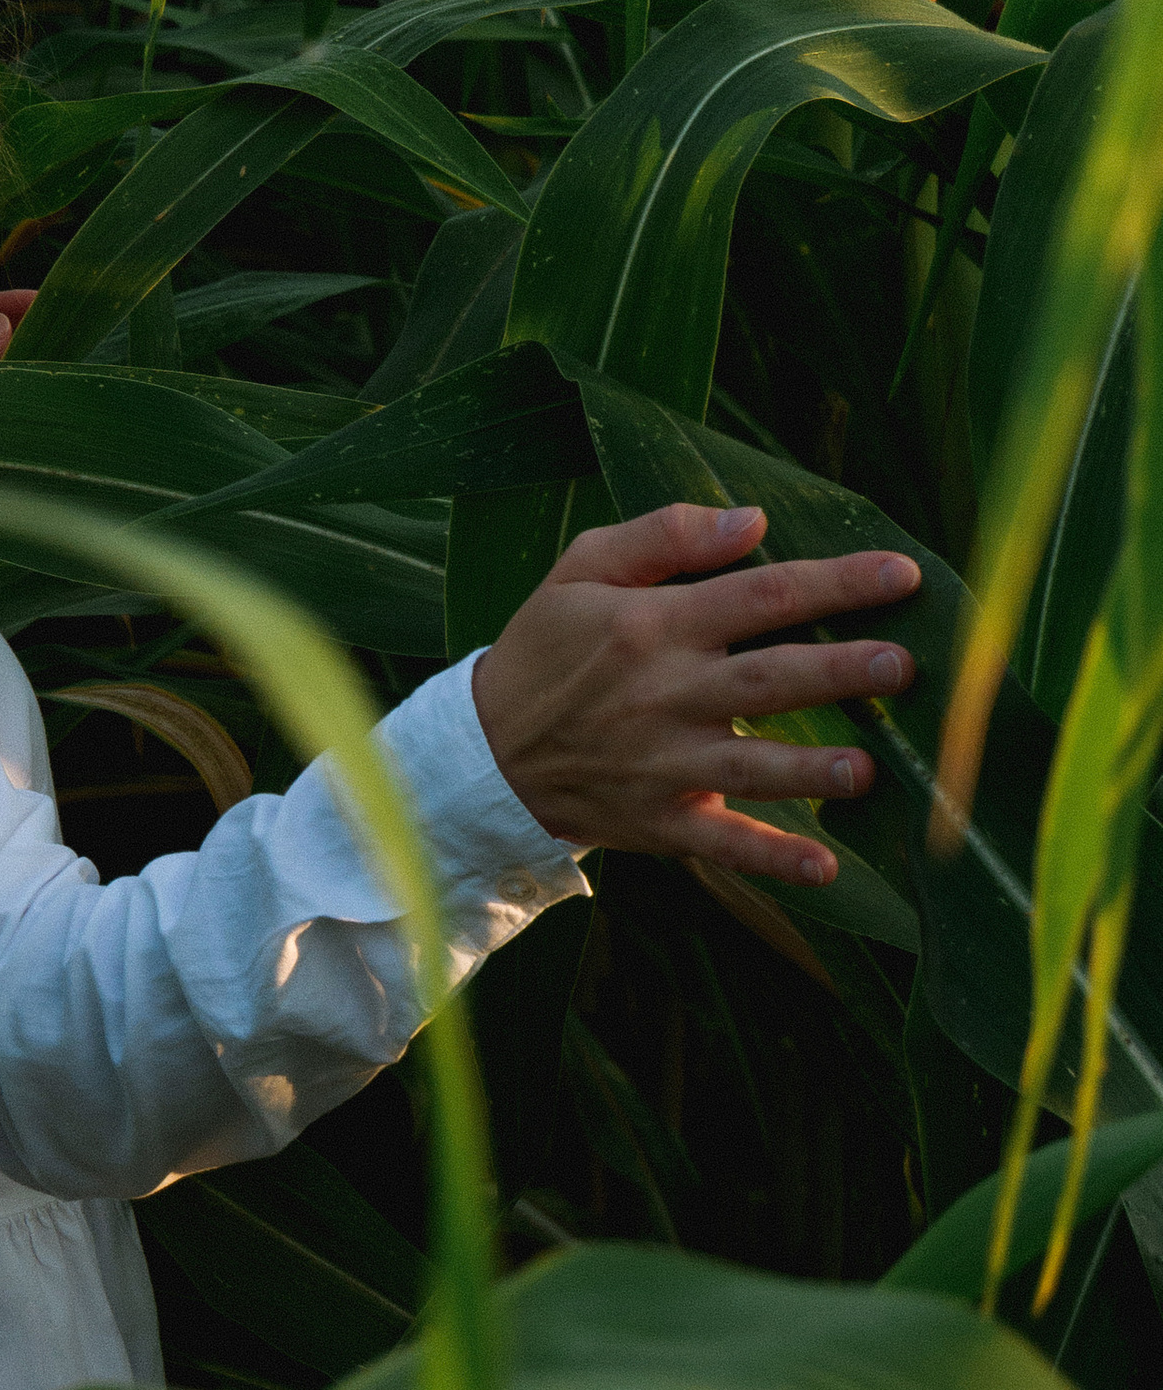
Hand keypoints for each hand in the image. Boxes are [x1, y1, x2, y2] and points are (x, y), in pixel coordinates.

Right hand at [469, 500, 920, 886]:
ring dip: (813, 769)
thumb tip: (753, 521)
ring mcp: (663, 763)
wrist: (486, 749)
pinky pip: (723, 842)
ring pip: (753, 765)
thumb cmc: (548, 645)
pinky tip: (825, 868)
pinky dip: (772, 858)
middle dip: (840, 671)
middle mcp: (665, 692)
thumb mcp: (583, 566)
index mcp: (654, 623)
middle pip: (768, 678)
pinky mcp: (659, 820)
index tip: (901, 573)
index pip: (762, 594)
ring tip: (870, 768)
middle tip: (903, 666)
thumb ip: (666, 535)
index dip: (836, 582)